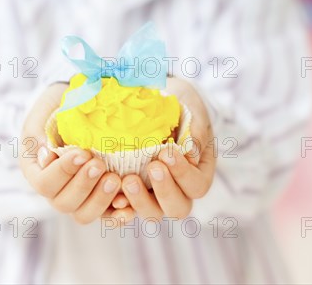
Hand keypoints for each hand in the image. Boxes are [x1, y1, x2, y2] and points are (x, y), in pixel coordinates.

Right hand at [19, 82, 135, 224]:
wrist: (78, 104)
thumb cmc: (56, 107)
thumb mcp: (44, 114)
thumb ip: (40, 134)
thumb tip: (45, 156)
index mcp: (37, 171)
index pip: (45, 183)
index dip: (63, 172)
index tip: (82, 153)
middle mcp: (56, 190)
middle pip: (64, 203)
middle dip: (83, 185)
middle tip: (99, 164)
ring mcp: (78, 196)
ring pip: (84, 214)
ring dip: (100, 200)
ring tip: (115, 179)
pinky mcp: (99, 198)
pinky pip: (106, 215)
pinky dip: (117, 213)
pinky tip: (128, 205)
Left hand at [118, 76, 215, 220]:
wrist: (159, 99)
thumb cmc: (180, 105)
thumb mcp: (192, 110)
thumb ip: (195, 130)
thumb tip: (191, 153)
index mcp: (198, 172)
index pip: (196, 185)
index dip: (183, 174)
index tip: (167, 152)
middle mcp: (179, 189)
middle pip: (178, 208)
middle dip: (165, 190)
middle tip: (152, 167)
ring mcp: (155, 193)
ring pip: (153, 213)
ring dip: (140, 201)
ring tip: (127, 180)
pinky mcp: (134, 191)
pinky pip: (128, 208)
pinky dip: (121, 206)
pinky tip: (113, 197)